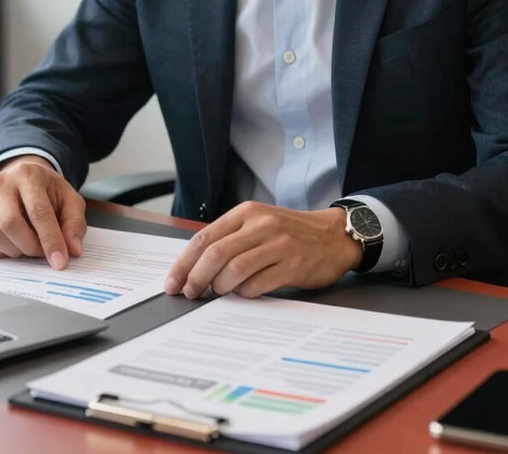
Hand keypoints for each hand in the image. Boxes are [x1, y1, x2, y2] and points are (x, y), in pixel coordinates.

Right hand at [0, 155, 86, 269]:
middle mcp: (2, 183)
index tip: (60, 261)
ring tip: (30, 246)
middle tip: (43, 254)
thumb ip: (74, 223)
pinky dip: (0, 251)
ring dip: (15, 251)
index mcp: (28, 174)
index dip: (50, 240)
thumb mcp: (69, 200)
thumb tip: (73, 250)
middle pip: (11, 225)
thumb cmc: (48, 192)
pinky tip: (13, 244)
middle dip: (31, 247)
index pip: (38, 212)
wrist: (25, 180)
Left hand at [164, 201, 361, 298]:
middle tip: (190, 293)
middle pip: (215, 254)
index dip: (184, 262)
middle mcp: (261, 225)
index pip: (205, 237)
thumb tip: (194, 267)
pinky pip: (258, 284)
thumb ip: (231, 239)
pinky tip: (244, 293)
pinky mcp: (293, 265)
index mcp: (246, 212)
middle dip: (196, 278)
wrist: (334, 236)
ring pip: (234, 269)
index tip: (173, 282)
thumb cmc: (290, 233)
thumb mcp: (259, 224)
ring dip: (220, 287)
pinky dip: (245, 293)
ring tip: (219, 293)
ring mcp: (278, 244)